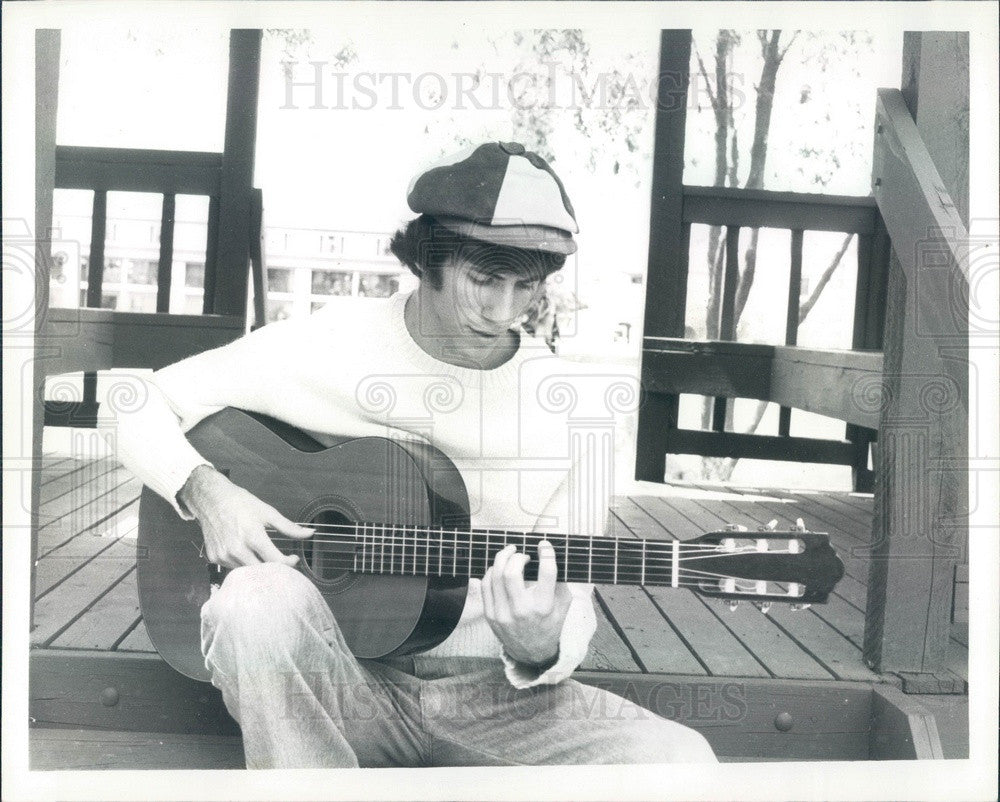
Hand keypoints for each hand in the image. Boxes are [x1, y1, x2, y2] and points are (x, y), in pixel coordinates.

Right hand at [178, 465, 313, 567]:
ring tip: (261, 554)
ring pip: (247, 571)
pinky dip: (242, 563)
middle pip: (262, 571)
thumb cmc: (241, 503)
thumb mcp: (267, 512)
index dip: (289, 563)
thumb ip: (289, 527)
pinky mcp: (214, 558)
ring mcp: (224, 555)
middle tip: (280, 559)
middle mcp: (237, 549)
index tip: (294, 558)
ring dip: (257, 566)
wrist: (210, 499)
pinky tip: (244, 552)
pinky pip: (233, 568)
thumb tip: (310, 533)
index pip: (275, 561)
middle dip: (274, 568)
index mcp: (253, 536)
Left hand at [481, 541, 571, 666]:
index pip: (546, 572)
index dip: (546, 553)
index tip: (544, 545)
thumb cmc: (550, 623)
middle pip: (512, 572)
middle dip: (517, 556)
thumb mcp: (564, 605)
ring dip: (502, 558)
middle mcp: (522, 610)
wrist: (532, 652)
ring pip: (495, 576)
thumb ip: (560, 581)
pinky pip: (485, 585)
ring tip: (510, 554)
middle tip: (522, 554)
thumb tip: (549, 554)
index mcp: (544, 607)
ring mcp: (503, 614)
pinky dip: (492, 572)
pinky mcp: (490, 615)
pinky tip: (499, 568)